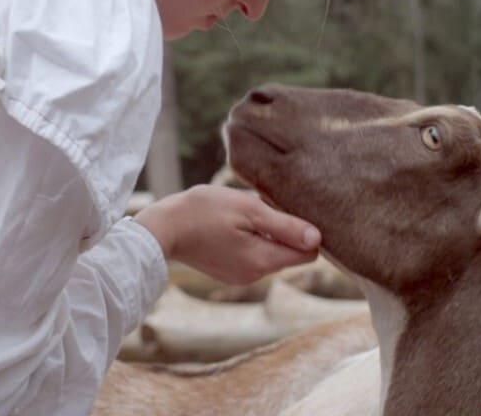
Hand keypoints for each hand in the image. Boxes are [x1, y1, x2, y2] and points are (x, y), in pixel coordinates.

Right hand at [133, 184, 320, 284]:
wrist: (162, 228)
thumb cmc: (204, 212)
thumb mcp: (249, 210)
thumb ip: (286, 226)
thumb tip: (318, 239)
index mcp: (264, 261)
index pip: (308, 253)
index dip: (307, 231)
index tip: (291, 209)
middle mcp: (255, 275)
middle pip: (289, 253)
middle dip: (284, 230)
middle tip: (263, 205)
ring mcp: (240, 277)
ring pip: (270, 253)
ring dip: (265, 232)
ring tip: (242, 213)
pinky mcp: (228, 272)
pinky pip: (252, 255)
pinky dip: (250, 239)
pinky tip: (231, 224)